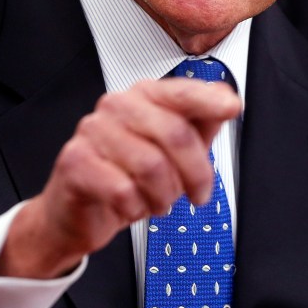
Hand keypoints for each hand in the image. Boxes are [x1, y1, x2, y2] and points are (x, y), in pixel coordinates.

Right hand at [0, 76, 240, 278]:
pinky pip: (123, 190)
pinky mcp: (75, 161)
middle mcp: (116, 106)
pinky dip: (136, 208)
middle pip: (174, 133)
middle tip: (198, 195)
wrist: (78, 214)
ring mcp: (92, 131)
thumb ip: (199, 123)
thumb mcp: (172, 151)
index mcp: (143, 96)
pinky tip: (131, 207)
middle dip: (195, 173)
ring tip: (157, 202)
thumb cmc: (127, 177)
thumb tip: (226, 97)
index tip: (233, 108)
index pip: (181, 92)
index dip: (209, 101)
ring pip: (151, 166)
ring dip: (163, 196)